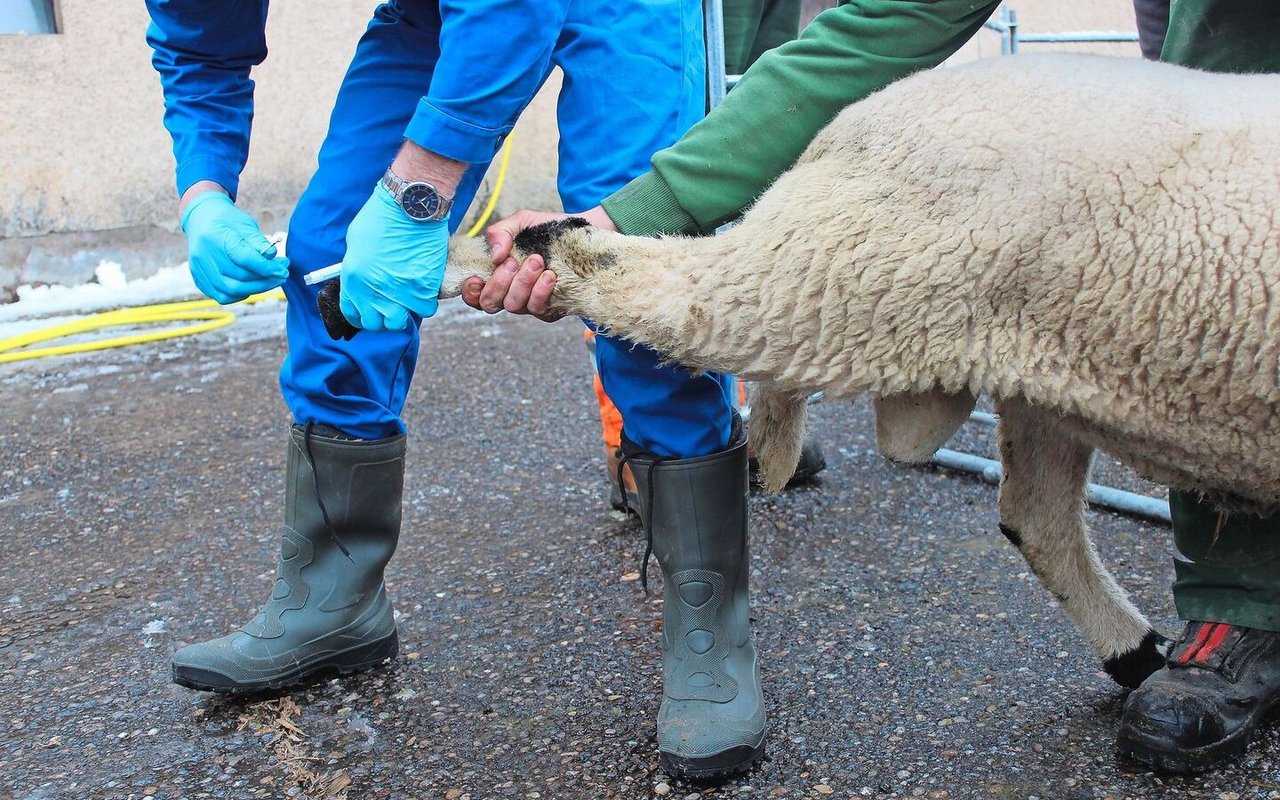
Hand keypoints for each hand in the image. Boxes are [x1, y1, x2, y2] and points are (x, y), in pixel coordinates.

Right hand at [180, 190, 288, 303]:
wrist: (202, 220)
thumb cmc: (228, 221)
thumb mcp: (246, 225)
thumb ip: (259, 242)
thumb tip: (273, 258)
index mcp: (216, 236)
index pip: (244, 258)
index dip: (267, 267)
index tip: (284, 269)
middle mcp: (204, 255)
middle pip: (239, 277)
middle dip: (266, 279)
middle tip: (282, 275)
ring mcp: (199, 269)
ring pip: (231, 290)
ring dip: (256, 289)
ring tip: (271, 281)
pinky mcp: (199, 279)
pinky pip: (222, 296)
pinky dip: (240, 294)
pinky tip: (252, 286)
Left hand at [338, 184, 448, 330]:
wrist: (410, 206)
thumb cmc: (381, 217)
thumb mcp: (355, 242)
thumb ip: (357, 267)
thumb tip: (363, 281)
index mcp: (352, 279)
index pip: (352, 313)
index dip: (362, 315)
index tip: (370, 311)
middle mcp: (373, 290)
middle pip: (376, 324)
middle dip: (382, 318)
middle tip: (391, 306)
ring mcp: (399, 292)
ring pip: (400, 322)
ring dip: (404, 313)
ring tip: (408, 299)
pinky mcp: (423, 288)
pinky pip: (425, 309)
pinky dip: (426, 303)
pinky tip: (424, 290)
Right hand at [464, 206, 617, 319]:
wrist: (582, 233)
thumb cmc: (547, 229)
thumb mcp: (521, 222)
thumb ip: (500, 232)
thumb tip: (495, 255)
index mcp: (498, 275)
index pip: (475, 296)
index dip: (470, 292)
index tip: (478, 277)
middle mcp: (510, 293)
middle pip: (490, 304)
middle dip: (499, 282)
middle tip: (514, 261)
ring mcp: (529, 303)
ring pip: (514, 306)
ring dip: (522, 283)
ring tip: (536, 261)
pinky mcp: (550, 309)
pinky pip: (538, 310)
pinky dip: (540, 292)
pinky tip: (549, 275)